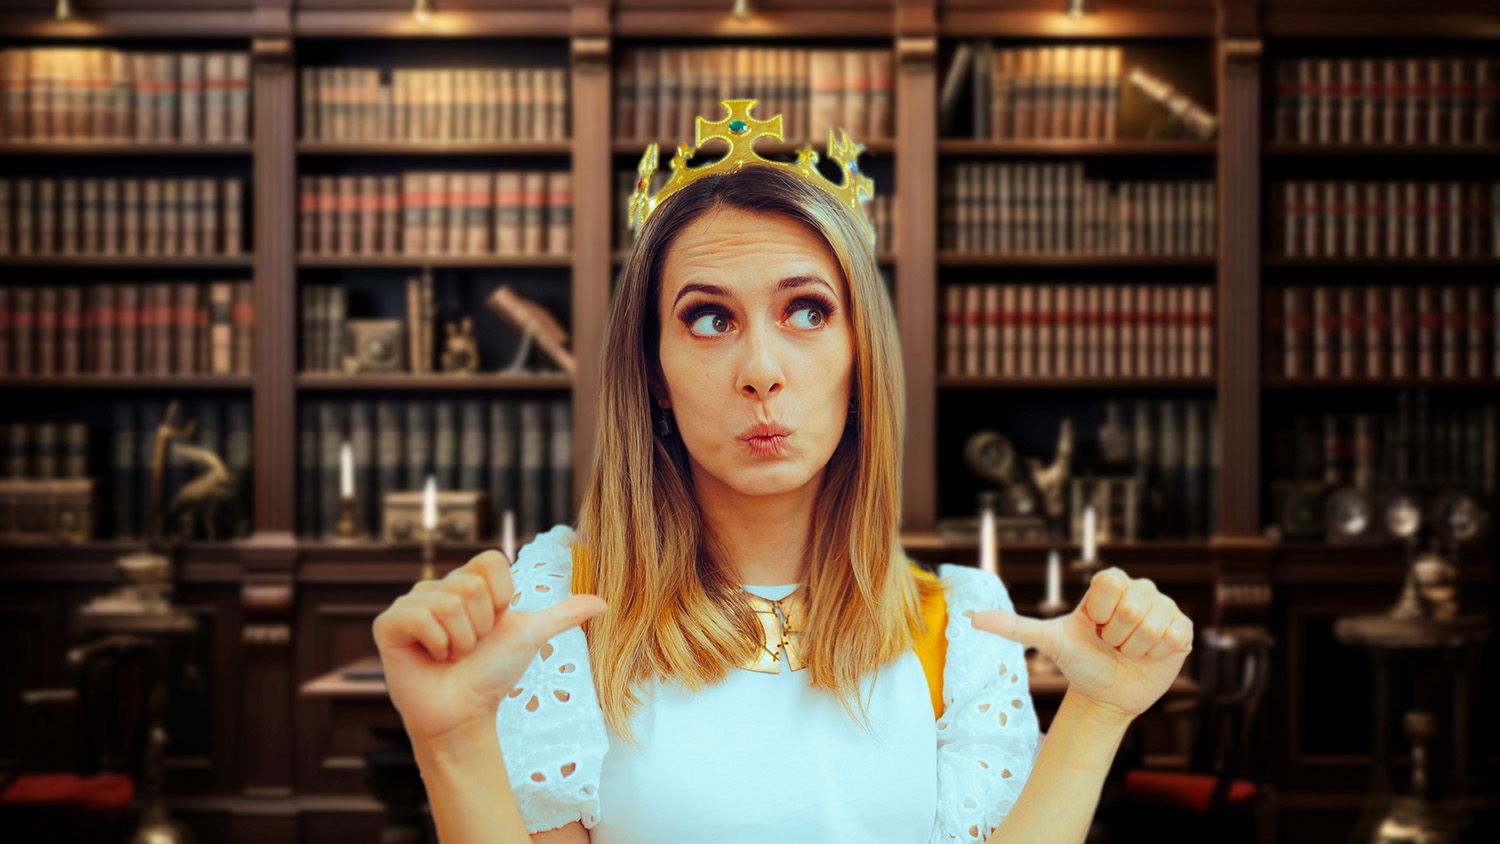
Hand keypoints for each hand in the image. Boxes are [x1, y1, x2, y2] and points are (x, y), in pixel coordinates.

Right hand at [372, 550, 607, 743]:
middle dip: (481, 626)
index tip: (496, 623)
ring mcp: (410, 603)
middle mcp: (437, 587)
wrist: (465, 712)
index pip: (491, 561)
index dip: (502, 596)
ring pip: (448, 603)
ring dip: (460, 639)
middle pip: (470, 585)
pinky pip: (420, 617)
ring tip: (451, 654)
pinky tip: (431, 657)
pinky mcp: (388, 624)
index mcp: (467, 582)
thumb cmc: (494, 673)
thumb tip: (603, 602)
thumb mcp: (531, 636)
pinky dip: (436, 643)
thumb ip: (562, 615)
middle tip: (470, 647)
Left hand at [969, 566, 1192, 724]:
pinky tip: (1148, 656)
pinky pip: (1174, 635)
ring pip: (1153, 623)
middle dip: (1117, 635)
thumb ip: (1013, 626)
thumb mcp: (1049, 642)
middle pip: (1132, 606)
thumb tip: (970, 618)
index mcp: (1110, 583)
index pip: (1110, 583)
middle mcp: (1139, 589)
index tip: (1094, 626)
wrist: (1108, 693)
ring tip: (1128, 651)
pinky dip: (1157, 654)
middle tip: (1112, 643)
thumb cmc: (1079, 663)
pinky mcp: (1183, 629)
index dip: (1100, 612)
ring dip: (1136, 647)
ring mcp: (1164, 607)